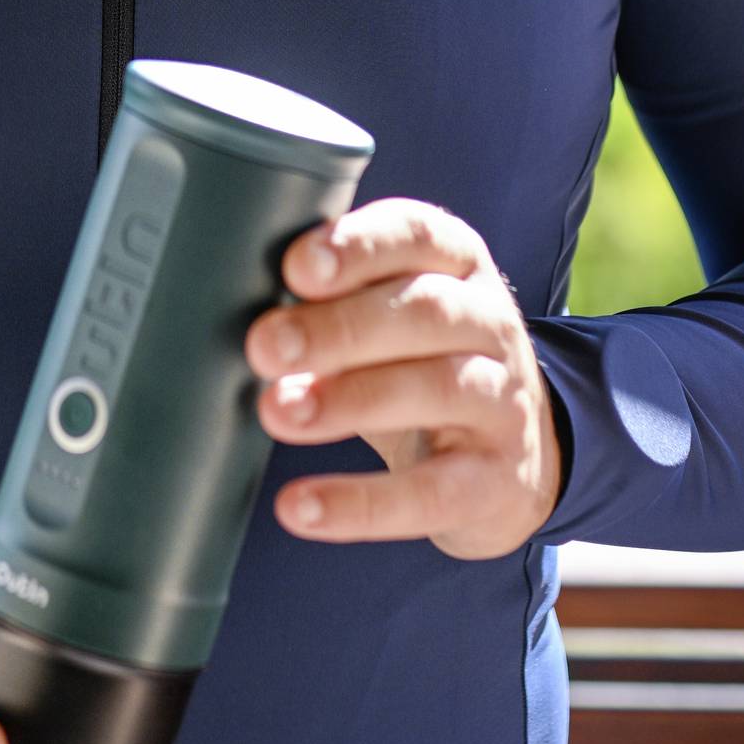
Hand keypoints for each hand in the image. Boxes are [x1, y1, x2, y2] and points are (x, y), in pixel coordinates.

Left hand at [243, 199, 564, 559]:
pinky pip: (432, 493)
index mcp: (455, 264)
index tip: (296, 266)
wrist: (511, 455)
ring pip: (438, 388)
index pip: (416, 235)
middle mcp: (489, 323)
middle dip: (338, 328)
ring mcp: (503, 401)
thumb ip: (329, 295)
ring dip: (350, 399)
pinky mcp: (496, 480)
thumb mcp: (390, 311)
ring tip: (278, 412)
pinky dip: (362, 504)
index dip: (359, 247)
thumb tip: (231, 303)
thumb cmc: (418, 361)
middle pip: (425, 311)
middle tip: (264, 347)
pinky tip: (302, 508)